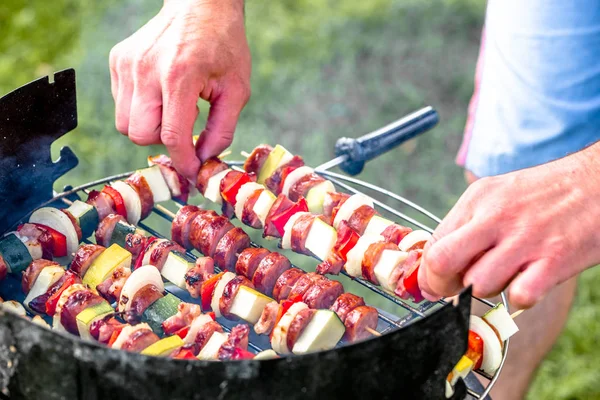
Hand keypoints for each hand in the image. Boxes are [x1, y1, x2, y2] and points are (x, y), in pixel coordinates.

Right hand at [109, 0, 250, 179]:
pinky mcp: (118, 61)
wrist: (201, 4)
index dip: (183, 161)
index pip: (171, 135)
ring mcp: (127, 64)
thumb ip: (222, 130)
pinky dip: (141, 109)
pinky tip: (162, 93)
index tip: (193, 172)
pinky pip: (121, 104)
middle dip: (162, 142)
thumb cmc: (224, 45)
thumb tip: (203, 160)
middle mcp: (146, 69)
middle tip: (184, 129)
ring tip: (174, 107)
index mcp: (179, 75)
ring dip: (150, 127)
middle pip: (138, 134)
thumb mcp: (236, 89)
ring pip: (124, 123)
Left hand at [419, 144, 599, 308]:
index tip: (435, 283)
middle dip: (442, 285)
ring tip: (504, 275)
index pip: (433, 244)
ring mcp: (525, 238)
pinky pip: (520, 295)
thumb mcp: (498, 195)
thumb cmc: (544, 194)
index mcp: (477, 199)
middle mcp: (495, 217)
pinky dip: (520, 297)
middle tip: (455, 289)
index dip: (428, 272)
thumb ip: (467, 225)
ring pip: (478, 285)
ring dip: (486, 290)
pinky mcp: (555, 259)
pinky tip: (530, 281)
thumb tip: (437, 263)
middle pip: (442, 262)